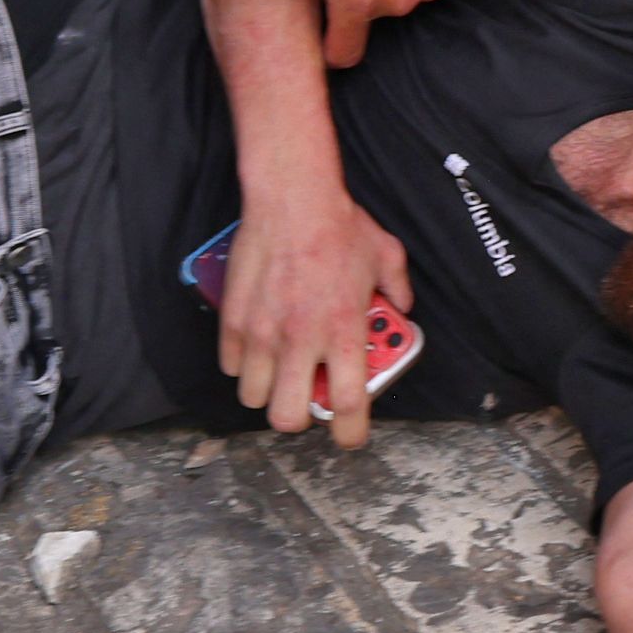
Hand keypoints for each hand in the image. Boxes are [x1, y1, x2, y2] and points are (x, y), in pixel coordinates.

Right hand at [216, 194, 419, 445]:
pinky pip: (232, 365)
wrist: (293, 197)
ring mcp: (263, 332)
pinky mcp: (235, 320)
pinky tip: (258, 344)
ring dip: (268, 390)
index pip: (348, 405)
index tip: (350, 436)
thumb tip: (400, 308)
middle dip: (300, 415)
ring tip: (280, 368)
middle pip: (289, 416)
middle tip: (307, 394)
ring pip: (254, 397)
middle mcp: (301, 340)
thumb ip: (397, 290)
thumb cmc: (340, 225)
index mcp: (343, 332)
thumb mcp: (386, 256)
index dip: (350, 433)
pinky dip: (243, 363)